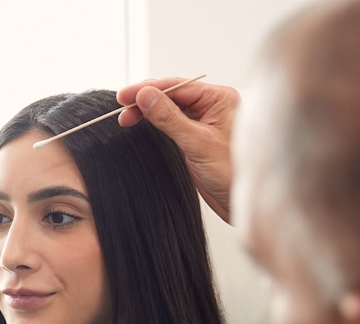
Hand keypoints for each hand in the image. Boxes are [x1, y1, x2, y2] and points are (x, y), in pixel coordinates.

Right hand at [117, 78, 238, 222]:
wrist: (238, 202)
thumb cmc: (231, 174)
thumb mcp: (197, 143)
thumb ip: (169, 118)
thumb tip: (145, 95)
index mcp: (220, 99)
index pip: (178, 86)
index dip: (149, 89)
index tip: (125, 96)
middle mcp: (213, 106)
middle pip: (172, 94)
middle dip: (145, 99)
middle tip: (121, 109)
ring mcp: (204, 121)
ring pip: (169, 108)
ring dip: (147, 111)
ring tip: (126, 118)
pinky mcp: (196, 137)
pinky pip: (171, 122)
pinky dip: (155, 122)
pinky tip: (142, 123)